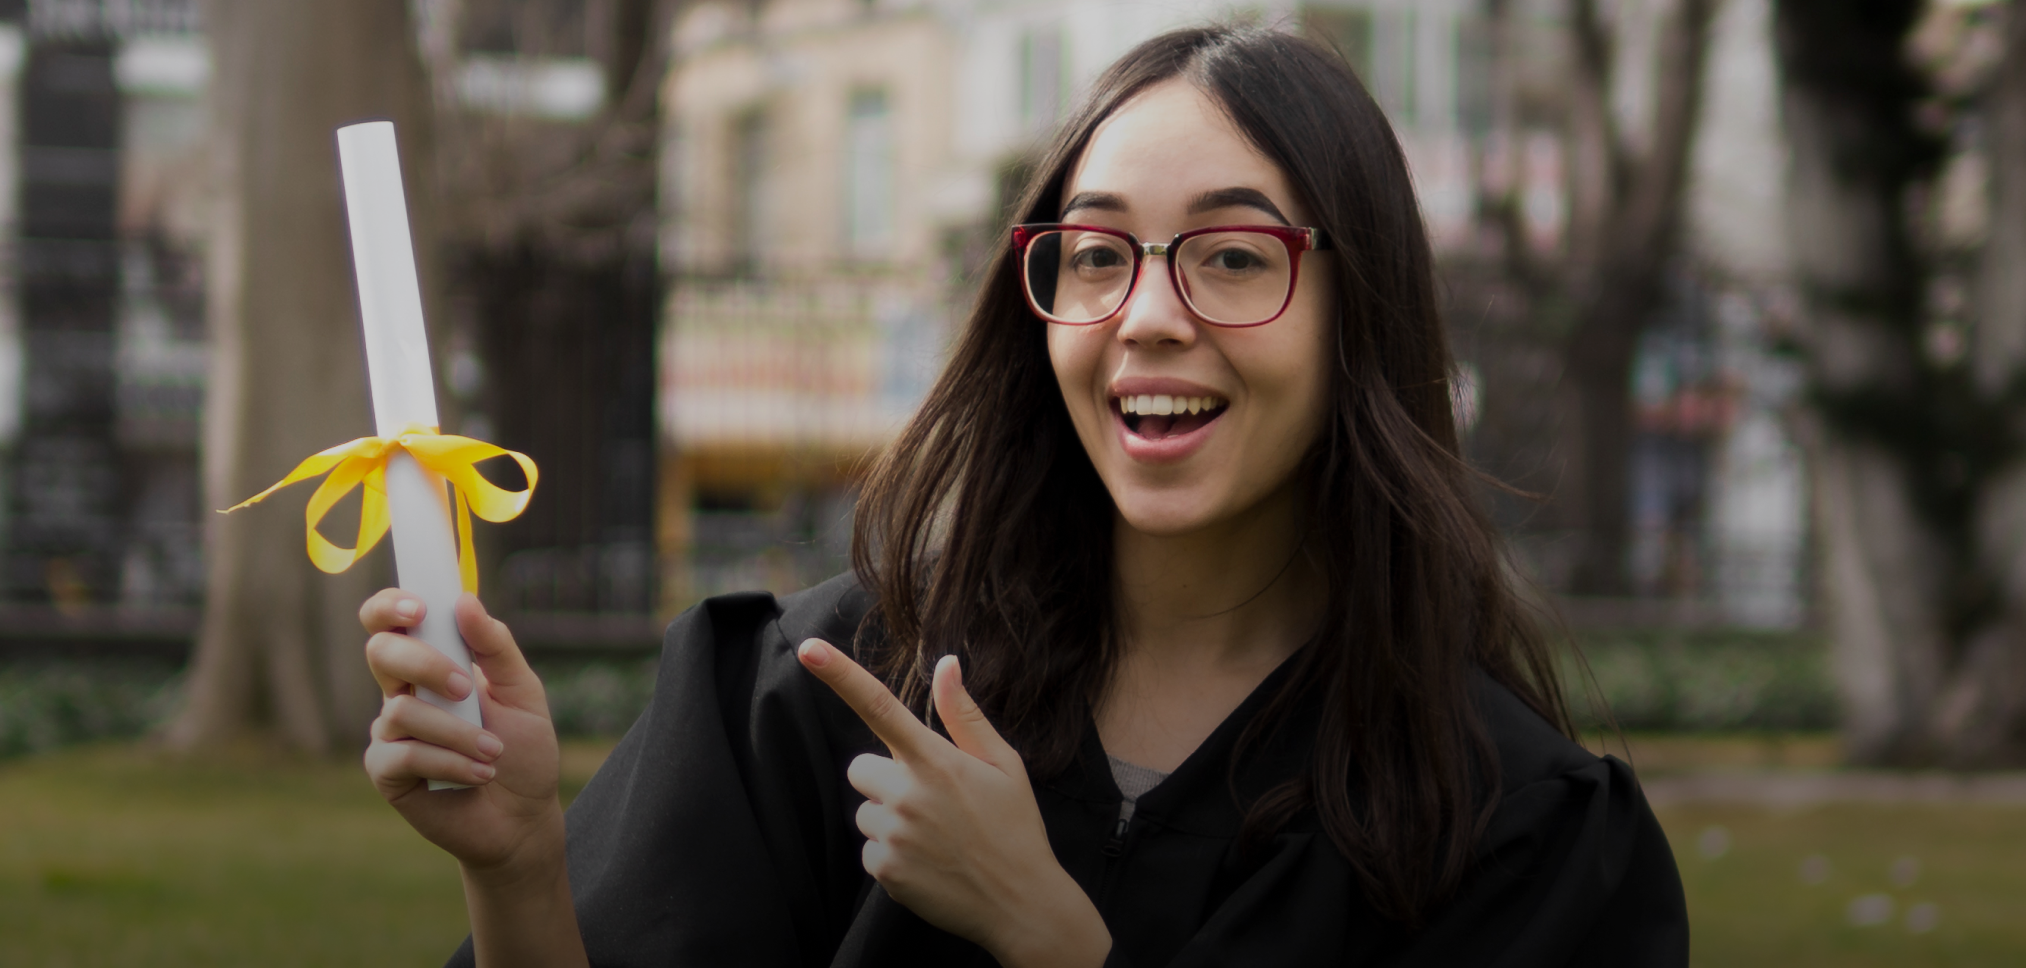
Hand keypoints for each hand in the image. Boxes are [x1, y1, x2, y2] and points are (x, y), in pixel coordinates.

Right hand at [359, 590, 564, 874]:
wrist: (525, 816)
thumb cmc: (523, 750)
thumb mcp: (522, 691)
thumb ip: (496, 647)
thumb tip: (465, 600)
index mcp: (431, 664)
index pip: (391, 622)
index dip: (390, 605)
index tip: (419, 607)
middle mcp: (403, 693)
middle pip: (381, 652)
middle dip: (424, 664)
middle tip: (466, 688)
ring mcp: (392, 733)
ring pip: (401, 710)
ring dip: (457, 731)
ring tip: (493, 751)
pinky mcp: (388, 773)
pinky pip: (403, 755)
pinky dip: (448, 761)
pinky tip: (478, 774)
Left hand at [797, 639, 1110, 967]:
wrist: (1021, 904)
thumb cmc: (1015, 827)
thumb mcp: (1004, 765)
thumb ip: (964, 715)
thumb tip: (946, 664)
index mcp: (936, 761)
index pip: (879, 707)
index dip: (840, 675)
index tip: (810, 650)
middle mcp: (908, 794)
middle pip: (862, 768)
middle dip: (887, 778)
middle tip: (931, 798)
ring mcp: (894, 835)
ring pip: (866, 811)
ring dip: (890, 819)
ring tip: (936, 835)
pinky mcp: (886, 871)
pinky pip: (870, 850)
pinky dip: (893, 854)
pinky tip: (929, 861)